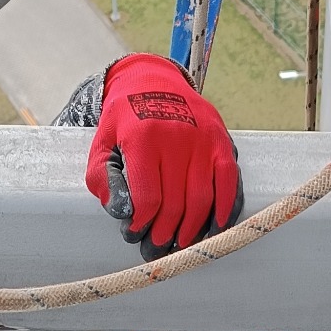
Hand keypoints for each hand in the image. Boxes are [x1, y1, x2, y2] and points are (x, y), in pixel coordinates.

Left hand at [86, 55, 242, 258]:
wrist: (154, 81)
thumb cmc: (125, 119)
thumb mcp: (102, 143)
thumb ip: (103, 178)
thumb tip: (121, 211)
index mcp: (143, 138)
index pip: (147, 198)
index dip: (140, 225)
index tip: (135, 234)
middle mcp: (176, 138)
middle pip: (175, 204)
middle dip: (164, 235)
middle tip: (156, 249)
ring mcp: (203, 141)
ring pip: (202, 200)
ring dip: (192, 231)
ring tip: (180, 245)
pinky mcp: (221, 142)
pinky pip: (229, 183)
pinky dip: (225, 210)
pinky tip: (214, 228)